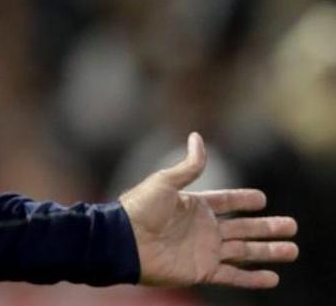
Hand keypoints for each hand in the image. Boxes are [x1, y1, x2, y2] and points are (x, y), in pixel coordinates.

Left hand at [120, 132, 297, 288]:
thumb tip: (197, 136)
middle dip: (268, 227)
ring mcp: (204, 251)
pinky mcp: (202, 271)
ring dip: (268, 251)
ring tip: (292, 249)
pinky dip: (253, 278)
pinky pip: (234, 276)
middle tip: (292, 225)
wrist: (124, 241)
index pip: (227, 202)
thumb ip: (189, 165)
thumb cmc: (140, 209)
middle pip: (244, 228)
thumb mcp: (165, 181)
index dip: (244, 201)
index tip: (262, 199)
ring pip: (244, 251)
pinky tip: (272, 277)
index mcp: (195, 206)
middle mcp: (203, 229)